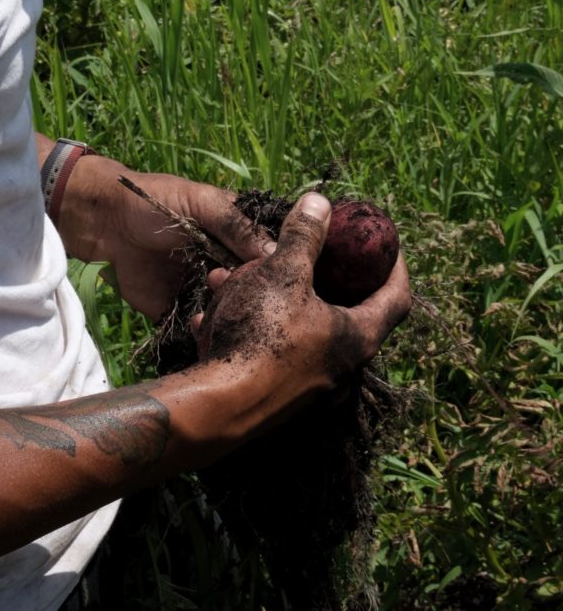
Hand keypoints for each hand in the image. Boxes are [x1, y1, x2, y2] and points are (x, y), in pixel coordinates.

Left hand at [58, 154, 274, 319]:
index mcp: (234, 236)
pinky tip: (218, 335)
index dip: (279, 267)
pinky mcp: (178, 309)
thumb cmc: (154, 202)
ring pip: (231, 311)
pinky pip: (200, 327)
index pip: (268, 255)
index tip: (291, 280)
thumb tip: (274, 251)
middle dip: (257, 298)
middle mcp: (225, 265)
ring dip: (235, 317)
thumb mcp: (201, 204)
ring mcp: (202, 289)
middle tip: (255, 301)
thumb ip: (236, 225)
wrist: (104, 224)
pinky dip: (208, 332)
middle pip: (253, 288)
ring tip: (236, 317)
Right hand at [191, 193, 410, 397]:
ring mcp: (310, 385)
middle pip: (345, 310)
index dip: (394, 264)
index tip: (380, 243)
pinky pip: (268, 350)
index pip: (398, 296)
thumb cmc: (259, 336)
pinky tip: (212, 315)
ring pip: (296, 326)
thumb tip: (320, 203)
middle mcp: (342, 366)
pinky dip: (248, 326)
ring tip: (237, 276)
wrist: (215, 407)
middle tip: (312, 253)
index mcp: (358, 337)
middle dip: (319, 275)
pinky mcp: (277, 395)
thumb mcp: (283, 275)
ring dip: (270, 297)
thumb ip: (305, 237)